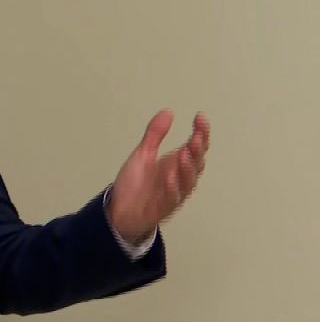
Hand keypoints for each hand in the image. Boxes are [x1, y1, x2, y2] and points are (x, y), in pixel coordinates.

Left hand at [107, 110, 210, 241]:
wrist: (119, 210)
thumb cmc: (135, 183)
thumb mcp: (143, 154)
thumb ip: (155, 135)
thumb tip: (168, 111)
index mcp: (177, 164)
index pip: (195, 147)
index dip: (201, 132)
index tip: (199, 117)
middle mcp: (180, 178)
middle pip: (196, 163)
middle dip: (197, 150)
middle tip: (195, 136)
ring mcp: (173, 193)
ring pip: (188, 181)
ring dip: (188, 168)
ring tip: (184, 153)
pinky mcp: (163, 207)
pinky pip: (172, 198)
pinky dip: (173, 188)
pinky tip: (170, 176)